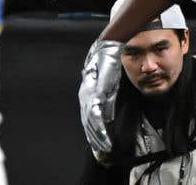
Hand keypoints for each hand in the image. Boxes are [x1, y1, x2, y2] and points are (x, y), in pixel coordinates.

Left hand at [78, 39, 123, 154]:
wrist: (109, 45)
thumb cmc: (109, 58)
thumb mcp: (105, 76)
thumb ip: (104, 88)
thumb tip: (103, 98)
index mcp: (87, 93)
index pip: (88, 116)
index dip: (93, 129)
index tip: (99, 141)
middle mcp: (86, 97)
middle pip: (87, 123)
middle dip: (94, 137)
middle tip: (101, 150)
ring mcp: (90, 96)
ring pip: (90, 123)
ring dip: (97, 137)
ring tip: (104, 148)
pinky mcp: (97, 94)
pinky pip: (97, 117)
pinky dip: (101, 129)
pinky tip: (106, 137)